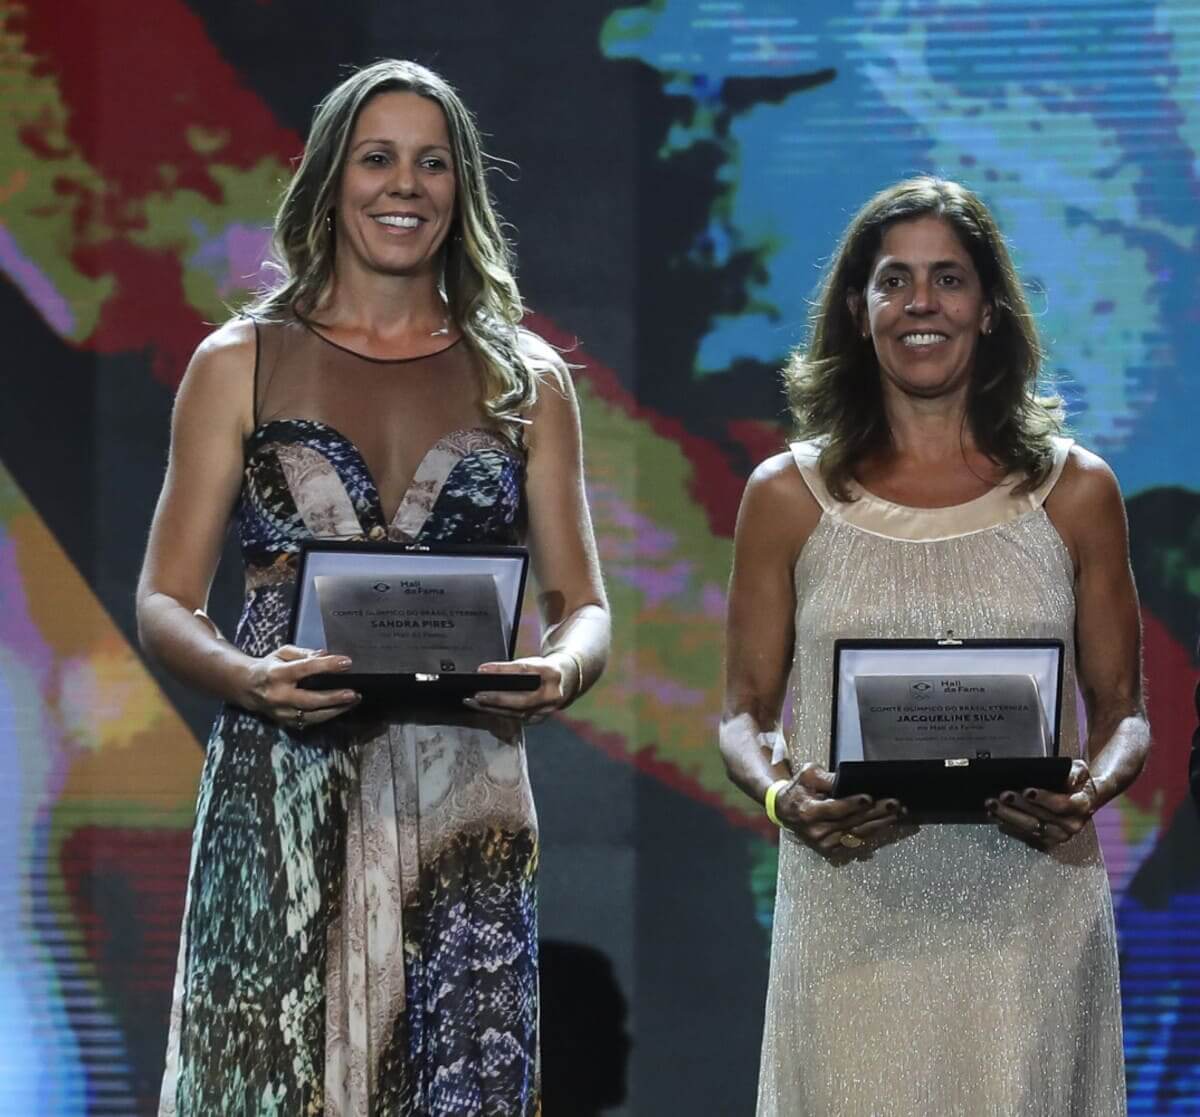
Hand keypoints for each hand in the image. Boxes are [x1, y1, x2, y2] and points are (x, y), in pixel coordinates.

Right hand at [242, 645, 360, 730]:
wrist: (246, 687)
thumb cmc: (269, 666)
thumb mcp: (283, 653)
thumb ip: (304, 653)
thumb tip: (325, 655)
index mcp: (277, 674)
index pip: (305, 669)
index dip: (327, 666)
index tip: (346, 663)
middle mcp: (279, 696)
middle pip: (310, 700)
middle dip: (334, 697)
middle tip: (354, 693)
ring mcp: (281, 712)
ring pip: (311, 716)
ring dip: (335, 710)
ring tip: (353, 702)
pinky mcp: (284, 722)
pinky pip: (308, 722)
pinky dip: (326, 717)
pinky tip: (340, 710)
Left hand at [464, 656, 571, 722]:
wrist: (565, 682)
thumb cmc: (544, 671)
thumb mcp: (532, 663)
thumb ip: (513, 669)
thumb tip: (485, 673)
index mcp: (551, 673)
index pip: (523, 671)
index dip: (501, 670)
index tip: (482, 670)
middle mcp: (552, 694)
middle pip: (522, 700)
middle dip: (497, 698)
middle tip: (477, 695)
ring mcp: (546, 710)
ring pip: (516, 713)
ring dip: (493, 709)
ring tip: (474, 702)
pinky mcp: (538, 720)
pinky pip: (515, 718)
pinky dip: (498, 713)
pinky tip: (484, 709)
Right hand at [774, 763, 905, 855]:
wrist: (785, 810)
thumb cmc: (798, 790)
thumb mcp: (807, 775)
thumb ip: (827, 778)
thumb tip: (848, 779)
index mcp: (808, 812)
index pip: (834, 809)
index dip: (852, 804)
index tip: (869, 797)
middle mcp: (816, 832)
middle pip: (851, 822)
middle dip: (875, 813)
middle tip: (893, 804)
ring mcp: (824, 843)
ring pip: (857, 834)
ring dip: (879, 824)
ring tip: (896, 813)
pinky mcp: (831, 849)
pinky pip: (856, 842)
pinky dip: (873, 833)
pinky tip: (886, 824)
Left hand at [986, 759, 1100, 848]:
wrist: (1083, 797)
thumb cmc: (1077, 781)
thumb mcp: (1079, 770)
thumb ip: (1074, 773)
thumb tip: (1068, 780)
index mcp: (1081, 806)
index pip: (1062, 805)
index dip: (1044, 798)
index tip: (1027, 791)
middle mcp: (1071, 824)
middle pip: (1041, 818)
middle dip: (1019, 806)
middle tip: (1003, 795)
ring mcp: (1058, 834)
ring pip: (1030, 828)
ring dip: (1009, 816)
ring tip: (993, 805)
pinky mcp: (1045, 840)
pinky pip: (1024, 834)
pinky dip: (1008, 824)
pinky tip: (995, 815)